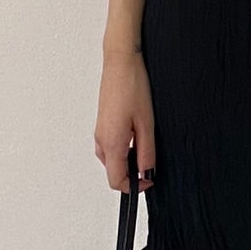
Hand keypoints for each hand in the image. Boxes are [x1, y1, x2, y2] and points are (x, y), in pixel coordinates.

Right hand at [95, 47, 156, 193]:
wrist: (120, 62)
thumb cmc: (133, 87)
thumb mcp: (147, 124)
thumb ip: (146, 152)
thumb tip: (146, 174)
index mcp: (111, 143)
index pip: (116, 180)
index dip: (134, 187)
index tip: (149, 180)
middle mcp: (101, 140)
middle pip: (113, 171)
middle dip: (131, 173)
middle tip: (151, 161)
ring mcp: (99, 131)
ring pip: (111, 159)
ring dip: (128, 160)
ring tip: (145, 143)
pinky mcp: (102, 123)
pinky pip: (110, 146)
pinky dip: (123, 149)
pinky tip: (136, 133)